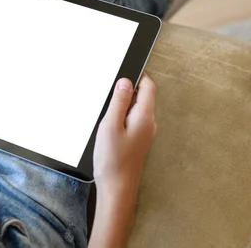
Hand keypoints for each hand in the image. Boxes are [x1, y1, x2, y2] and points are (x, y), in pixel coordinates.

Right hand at [93, 74, 156, 194]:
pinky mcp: (137, 141)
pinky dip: (122, 114)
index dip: (139, 74)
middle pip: (144, 96)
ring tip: (107, 103)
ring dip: (124, 102)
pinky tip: (109, 121)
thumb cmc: (113, 160)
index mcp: (144, 117)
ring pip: (137, 109)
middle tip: (111, 84)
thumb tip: (125, 82)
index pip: (148, 87)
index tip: (126, 67)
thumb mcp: (111, 125)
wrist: (117, 189)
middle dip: (129, 87)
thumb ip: (119, 102)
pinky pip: (132, 120)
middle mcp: (149, 124)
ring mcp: (144, 134)